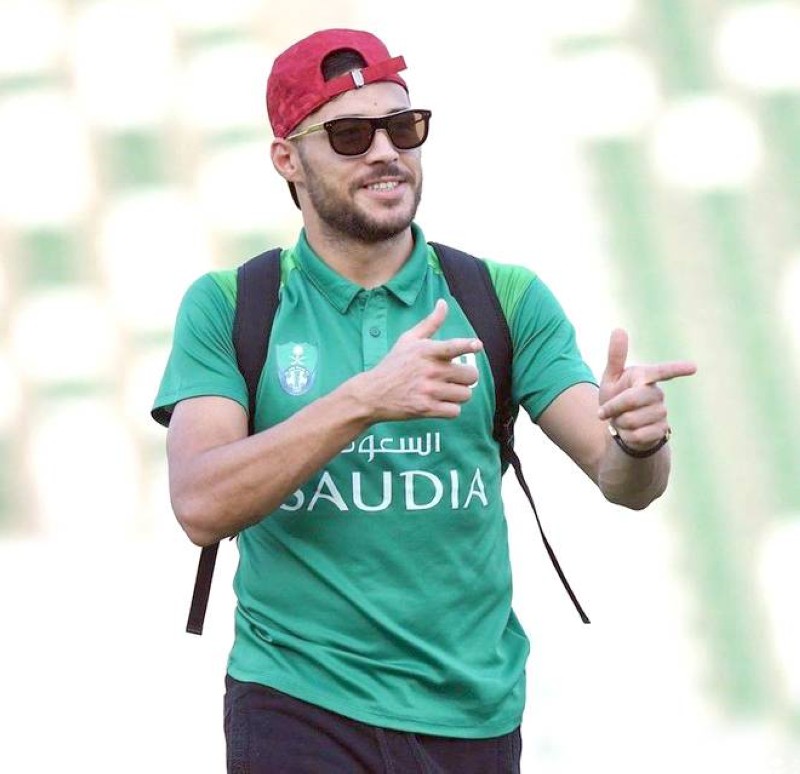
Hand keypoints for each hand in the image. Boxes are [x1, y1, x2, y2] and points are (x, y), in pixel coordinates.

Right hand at [360, 299, 482, 420]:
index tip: (477, 345)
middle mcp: (429, 370)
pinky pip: (455, 412)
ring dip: (459, 394)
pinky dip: (451, 409)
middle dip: (467, 377)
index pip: (452, 347)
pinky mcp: (426, 409)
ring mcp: (428, 391)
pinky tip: (440, 403)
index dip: (467, 345)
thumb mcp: (408, 339)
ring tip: (445, 391)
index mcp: (426, 351)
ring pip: (465, 395)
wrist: (372, 393)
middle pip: (471, 375)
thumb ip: (430, 322)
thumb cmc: (393, 364)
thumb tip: (443, 303)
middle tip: (455, 378)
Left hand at [598, 329, 696, 451]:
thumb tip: (619, 329)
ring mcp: (662, 412)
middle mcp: (657, 393)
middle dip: (613, 406)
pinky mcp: (662, 430)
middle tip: (605, 411)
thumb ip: (616, 356)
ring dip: (619, 423)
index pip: (662, 371)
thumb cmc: (616, 397)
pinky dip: (626, 436)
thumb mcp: (611, 378)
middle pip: (633, 399)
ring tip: (622, 421)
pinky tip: (629, 433)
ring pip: (633, 419)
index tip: (693, 367)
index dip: (677, 369)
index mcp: (645, 377)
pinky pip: (638, 434)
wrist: (620, 427)